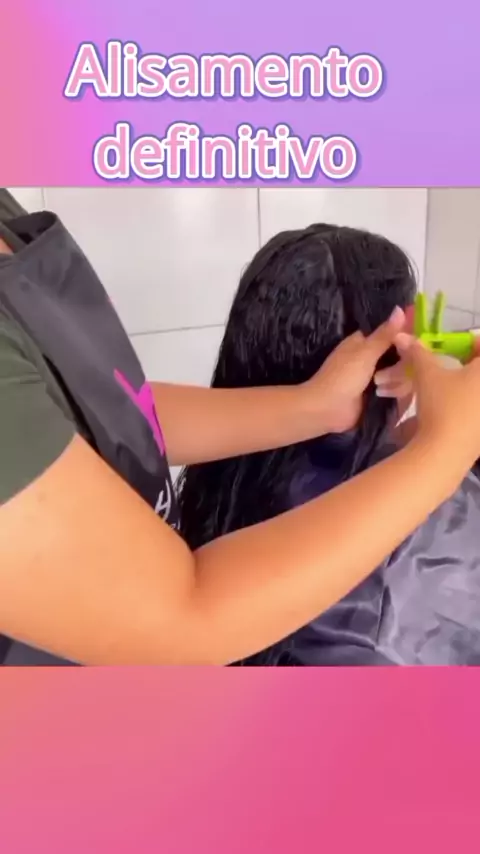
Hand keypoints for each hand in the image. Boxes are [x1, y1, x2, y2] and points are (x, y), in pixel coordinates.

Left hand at [303, 306, 406, 434]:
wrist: (327, 409)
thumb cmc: (343, 376)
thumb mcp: (365, 353)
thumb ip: (385, 334)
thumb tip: (400, 308)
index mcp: (362, 342)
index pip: (391, 334)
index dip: (404, 338)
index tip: (417, 344)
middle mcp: (369, 357)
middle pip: (398, 355)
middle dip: (401, 365)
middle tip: (392, 373)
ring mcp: (373, 377)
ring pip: (399, 373)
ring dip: (395, 380)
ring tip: (381, 388)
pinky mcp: (377, 394)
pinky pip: (395, 389)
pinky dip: (395, 391)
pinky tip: (392, 396)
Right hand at [395, 332, 479, 467]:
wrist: (445, 452)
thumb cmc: (442, 405)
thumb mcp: (427, 375)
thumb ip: (417, 353)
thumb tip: (402, 336)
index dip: (466, 342)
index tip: (449, 347)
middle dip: (466, 365)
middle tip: (448, 366)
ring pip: (477, 391)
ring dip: (467, 386)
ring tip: (445, 389)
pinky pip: (477, 410)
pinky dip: (467, 405)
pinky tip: (449, 410)